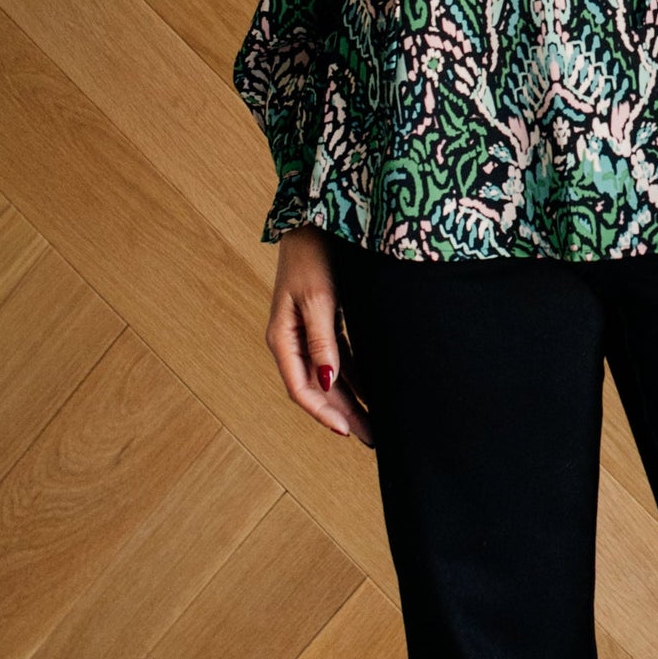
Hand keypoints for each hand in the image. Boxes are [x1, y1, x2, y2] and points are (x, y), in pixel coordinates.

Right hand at [264, 224, 373, 445]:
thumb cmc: (312, 256)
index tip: (347, 431)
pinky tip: (373, 392)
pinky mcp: (325, 323)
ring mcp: (309, 333)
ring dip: (352, 400)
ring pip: (331, 377)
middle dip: (343, 415)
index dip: (323, 413)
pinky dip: (356, 378)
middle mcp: (293, 341)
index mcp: (282, 338)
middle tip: (371, 438)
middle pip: (318, 389)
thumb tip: (326, 382)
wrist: (316, 220)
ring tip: (375, 424)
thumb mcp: (318, 300)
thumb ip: (322, 342)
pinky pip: (341, 359)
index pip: (301, 388)